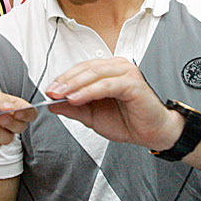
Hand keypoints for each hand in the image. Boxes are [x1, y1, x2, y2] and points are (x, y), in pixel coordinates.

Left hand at [0, 88, 36, 149]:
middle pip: (21, 128)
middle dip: (11, 124)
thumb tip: (11, 107)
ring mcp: (2, 134)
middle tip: (0, 118)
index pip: (30, 113)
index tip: (18, 113)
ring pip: (7, 139)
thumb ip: (0, 99)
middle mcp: (11, 122)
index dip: (28, 114)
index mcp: (14, 108)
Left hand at [45, 57, 181, 149]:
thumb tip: (52, 104)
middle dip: (65, 82)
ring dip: (75, 85)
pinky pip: (106, 85)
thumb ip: (73, 108)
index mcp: (108, 71)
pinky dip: (89, 91)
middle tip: (51, 92)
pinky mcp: (133, 83)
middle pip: (85, 69)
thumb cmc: (128, 121)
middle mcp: (117, 67)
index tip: (49, 90)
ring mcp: (126, 73)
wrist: (152, 133)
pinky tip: (77, 98)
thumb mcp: (92, 116)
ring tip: (61, 96)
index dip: (63, 79)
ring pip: (94, 74)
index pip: (80, 69)